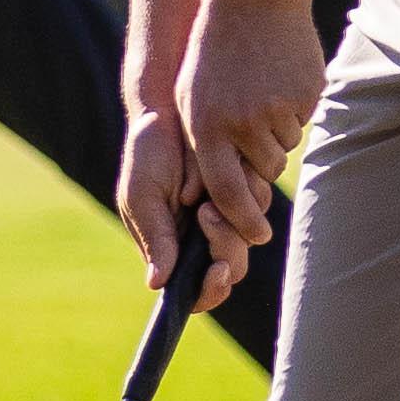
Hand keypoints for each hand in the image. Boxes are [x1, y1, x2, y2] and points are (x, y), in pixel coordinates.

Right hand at [113, 77, 232, 300]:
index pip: (196, 291)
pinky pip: (258, 202)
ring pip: (248, 237)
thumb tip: (157, 284)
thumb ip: (154, 237)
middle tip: (207, 213)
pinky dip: (245, 191)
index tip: (217, 270)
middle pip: (230, 267)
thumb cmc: (146, 154)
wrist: (168, 110)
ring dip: (233, 218)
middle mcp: (200, 238)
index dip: (210, 290)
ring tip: (204, 191)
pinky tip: (225, 172)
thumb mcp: (142, 196)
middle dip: (225, 247)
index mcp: (171, 248)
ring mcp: (224, 214)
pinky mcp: (243, 189)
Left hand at [170, 0, 331, 282]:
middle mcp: (242, 122)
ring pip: (285, 149)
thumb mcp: (192, 96)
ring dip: (275, 134)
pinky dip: (292, 110)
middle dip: (259, 162)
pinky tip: (277, 80)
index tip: (256, 236)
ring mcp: (278, 108)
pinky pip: (303, 122)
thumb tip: (219, 195)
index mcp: (207, 126)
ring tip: (259, 93)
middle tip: (250, 127)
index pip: (226, 193)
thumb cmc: (213, 52)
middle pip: (263, 173)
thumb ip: (204, 144)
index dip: (242, 220)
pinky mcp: (306, 94)